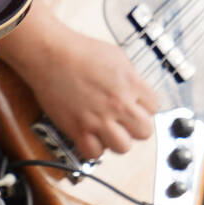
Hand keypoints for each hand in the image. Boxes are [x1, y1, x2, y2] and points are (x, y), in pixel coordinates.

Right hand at [0, 9, 160, 160]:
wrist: (49, 54)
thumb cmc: (78, 51)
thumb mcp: (116, 56)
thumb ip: (130, 77)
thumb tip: (136, 91)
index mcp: (130, 83)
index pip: (154, 107)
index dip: (144, 108)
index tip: (135, 107)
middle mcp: (118, 103)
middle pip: (144, 131)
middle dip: (135, 127)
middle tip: (124, 121)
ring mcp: (99, 118)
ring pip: (123, 147)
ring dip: (116, 140)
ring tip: (107, 130)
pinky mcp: (78, 128)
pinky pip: (95, 153)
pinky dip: (93, 148)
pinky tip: (90, 136)